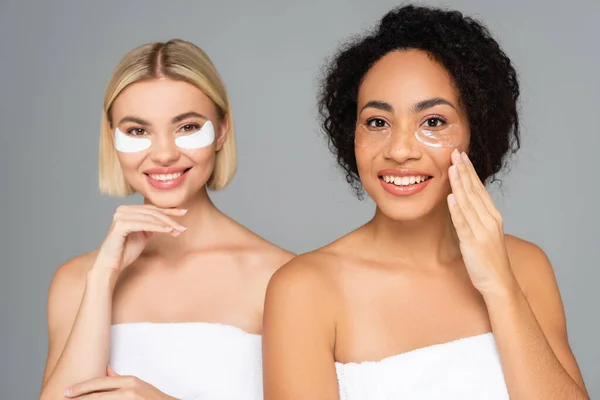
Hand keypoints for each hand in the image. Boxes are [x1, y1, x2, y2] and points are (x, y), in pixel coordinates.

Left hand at [63, 365, 177, 398]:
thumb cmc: (152, 398)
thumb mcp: (136, 385)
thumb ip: (119, 379)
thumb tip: (106, 370)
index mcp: (128, 381)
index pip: (99, 382)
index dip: (81, 387)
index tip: (67, 392)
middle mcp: (129, 389)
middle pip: (97, 394)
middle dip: (79, 398)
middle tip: (63, 398)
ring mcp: (131, 399)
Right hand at [93, 205, 187, 274]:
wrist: (111, 264)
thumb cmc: (126, 251)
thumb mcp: (144, 235)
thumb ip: (153, 225)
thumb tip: (170, 222)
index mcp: (128, 210)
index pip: (152, 208)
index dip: (169, 211)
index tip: (184, 212)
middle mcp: (123, 210)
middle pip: (153, 212)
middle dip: (170, 219)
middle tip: (183, 227)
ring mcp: (120, 216)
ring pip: (150, 217)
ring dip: (166, 224)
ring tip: (178, 230)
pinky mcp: (120, 225)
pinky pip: (143, 224)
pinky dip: (157, 227)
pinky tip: (168, 231)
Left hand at [447, 149, 517, 297]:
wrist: (499, 283)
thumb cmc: (490, 260)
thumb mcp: (484, 234)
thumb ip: (476, 218)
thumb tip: (463, 203)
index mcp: (493, 216)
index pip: (479, 189)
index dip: (470, 172)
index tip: (461, 156)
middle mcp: (489, 220)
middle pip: (475, 191)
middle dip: (464, 171)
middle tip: (455, 153)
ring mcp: (482, 231)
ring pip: (468, 203)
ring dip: (460, 184)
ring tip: (452, 168)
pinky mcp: (473, 243)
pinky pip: (463, 223)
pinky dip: (457, 209)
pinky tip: (451, 197)